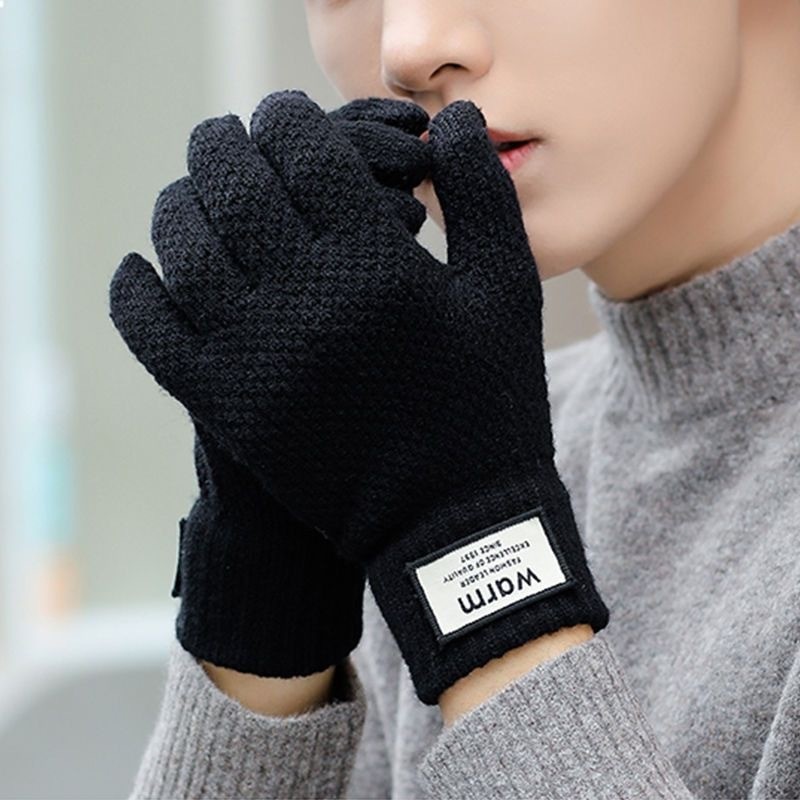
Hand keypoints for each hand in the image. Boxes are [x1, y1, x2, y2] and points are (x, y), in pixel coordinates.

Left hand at [109, 90, 608, 702]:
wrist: (452, 519)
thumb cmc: (487, 401)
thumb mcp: (507, 292)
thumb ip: (480, 194)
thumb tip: (451, 115)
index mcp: (379, 262)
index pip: (306, 149)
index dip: (289, 118)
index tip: (285, 116)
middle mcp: (308, 299)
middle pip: (235, 182)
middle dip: (226, 143)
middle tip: (228, 137)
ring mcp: (256, 353)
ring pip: (184, 244)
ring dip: (180, 202)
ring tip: (192, 192)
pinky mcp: (227, 404)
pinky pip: (152, 330)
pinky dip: (136, 289)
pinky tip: (144, 267)